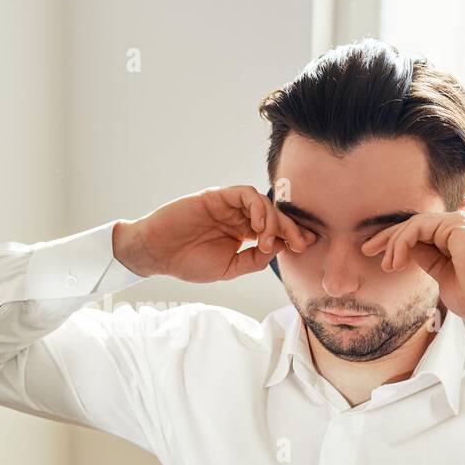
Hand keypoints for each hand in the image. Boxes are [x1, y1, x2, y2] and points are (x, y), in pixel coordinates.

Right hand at [114, 185, 315, 282]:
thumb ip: (254, 260)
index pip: (275, 231)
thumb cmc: (187, 262)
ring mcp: (228, 205)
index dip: (293, 236)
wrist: (157, 253)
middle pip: (274, 216)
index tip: (307, 247)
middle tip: (300, 243)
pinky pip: (246, 194)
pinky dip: (257, 208)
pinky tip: (258, 228)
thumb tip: (280, 249)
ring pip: (264, 204)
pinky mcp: (217, 196)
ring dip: (273, 221)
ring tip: (268, 241)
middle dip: (291, 229)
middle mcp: (238, 217)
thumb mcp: (228, 269)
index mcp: (242, 234)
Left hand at [360, 202, 464, 325]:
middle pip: (415, 223)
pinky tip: (398, 261)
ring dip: (395, 244)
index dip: (397, 241)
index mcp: (459, 236)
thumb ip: (427, 259)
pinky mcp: (458, 224)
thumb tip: (406, 252)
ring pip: (415, 223)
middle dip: (388, 236)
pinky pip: (419, 226)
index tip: (380, 258)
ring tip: (388, 266)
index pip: (421, 230)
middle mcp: (461, 224)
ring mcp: (461, 222)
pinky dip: (403, 242)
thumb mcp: (442, 275)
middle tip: (366, 250)